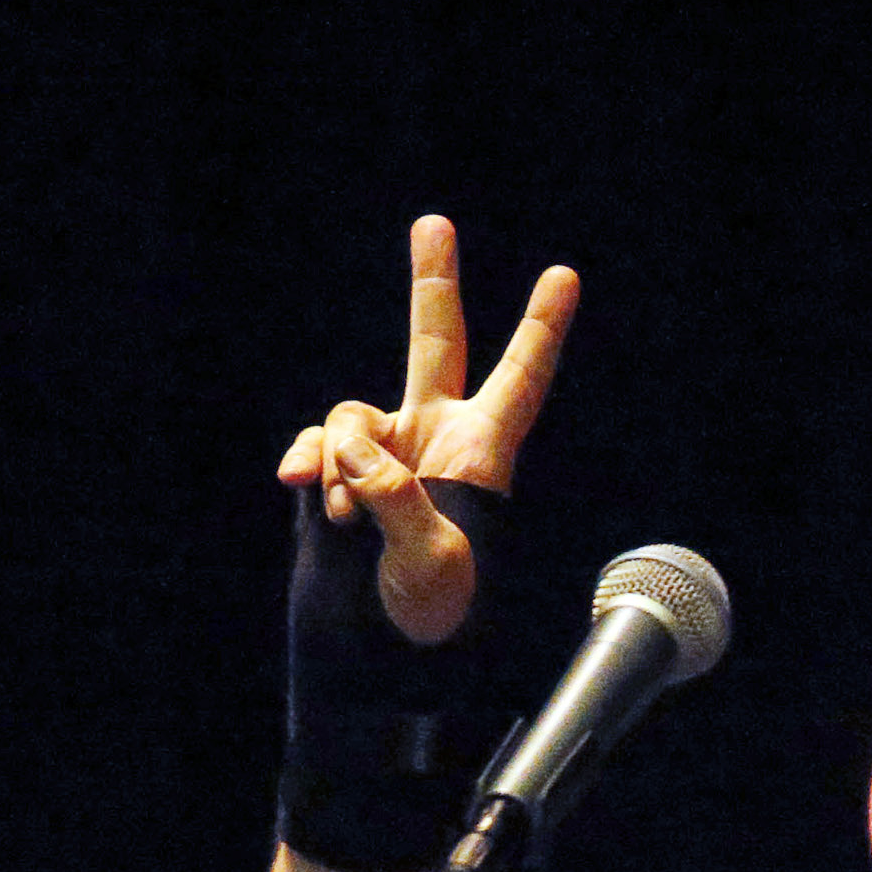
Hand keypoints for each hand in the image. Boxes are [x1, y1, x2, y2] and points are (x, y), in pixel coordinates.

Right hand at [274, 216, 578, 644]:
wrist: (387, 649)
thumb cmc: (437, 612)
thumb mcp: (433, 559)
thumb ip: (394, 494)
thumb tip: (350, 446)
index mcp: (484, 453)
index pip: (520, 379)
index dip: (541, 329)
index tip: (565, 276)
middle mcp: (436, 436)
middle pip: (434, 343)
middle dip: (432, 283)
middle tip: (433, 222)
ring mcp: (387, 450)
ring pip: (350, 415)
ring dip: (340, 461)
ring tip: (350, 519)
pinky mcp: (342, 469)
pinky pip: (316, 445)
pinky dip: (309, 465)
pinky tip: (307, 494)